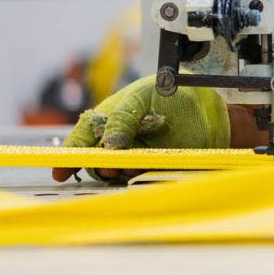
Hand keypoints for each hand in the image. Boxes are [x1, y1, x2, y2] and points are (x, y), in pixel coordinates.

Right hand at [51, 75, 230, 182]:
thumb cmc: (175, 95)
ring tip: (130, 164)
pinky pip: (139, 179)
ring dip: (118, 172)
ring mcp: (136, 156)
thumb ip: (123, 116)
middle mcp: (119, 140)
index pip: (83, 137)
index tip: (60, 172)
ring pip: (115, 173)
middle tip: (110, 165)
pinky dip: (138, 177)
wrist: (213, 111)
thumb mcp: (146, 96)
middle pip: (95, 160)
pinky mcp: (154, 169)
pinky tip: (142, 170)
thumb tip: (107, 146)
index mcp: (111, 118)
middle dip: (97, 166)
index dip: (70, 155)